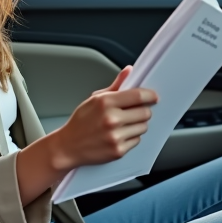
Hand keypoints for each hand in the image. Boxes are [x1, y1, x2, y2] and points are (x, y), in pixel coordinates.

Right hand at [15, 66, 156, 205]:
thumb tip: (129, 71)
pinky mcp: (118, 151)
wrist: (68, 147)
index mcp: (105, 102)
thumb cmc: (81, 122)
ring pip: (143, 127)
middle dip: (142, 111)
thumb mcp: (94, 99)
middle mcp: (111, 119)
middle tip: (134, 112)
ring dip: (137, 125)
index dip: (149, 95)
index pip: (138, 96)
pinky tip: (119, 135)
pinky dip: (131, 137)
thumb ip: (115, 86)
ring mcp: (115, 136)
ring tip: (124, 124)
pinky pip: (136, 140)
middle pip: (145, 113)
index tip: (153, 97)